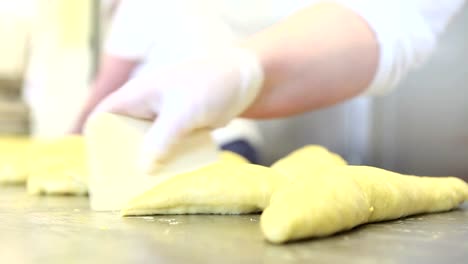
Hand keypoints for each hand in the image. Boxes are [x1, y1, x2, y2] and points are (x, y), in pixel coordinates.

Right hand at [94, 48, 263, 169]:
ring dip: (146, 161)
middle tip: (123, 184)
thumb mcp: (184, 113)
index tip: (99, 168)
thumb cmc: (209, 88)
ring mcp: (162, 118)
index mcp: (135, 96)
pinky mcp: (178, 128)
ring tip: (145, 186)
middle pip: (122, 135)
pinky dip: (165, 159)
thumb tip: (144, 168)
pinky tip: (169, 176)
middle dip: (122, 157)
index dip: (97, 141)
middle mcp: (144, 107)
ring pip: (144, 143)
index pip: (102, 118)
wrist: (241, 81)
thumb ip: (163, 139)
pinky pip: (165, 146)